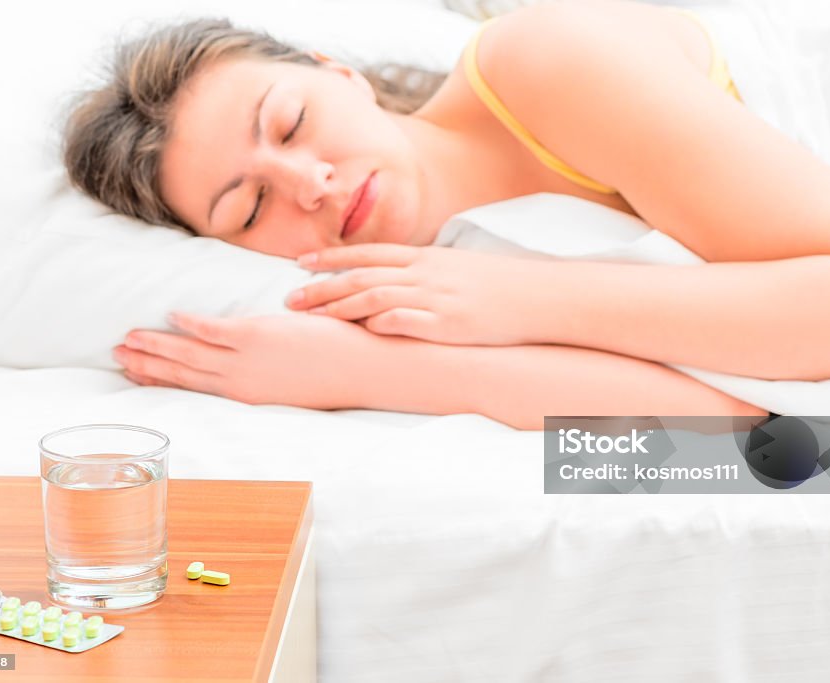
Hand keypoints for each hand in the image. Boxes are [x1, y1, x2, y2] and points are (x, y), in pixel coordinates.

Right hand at [113, 312, 371, 408]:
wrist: (361, 370)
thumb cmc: (336, 374)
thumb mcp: (293, 381)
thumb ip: (268, 372)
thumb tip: (258, 360)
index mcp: (248, 395)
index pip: (197, 388)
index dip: (164, 381)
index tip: (139, 377)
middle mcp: (240, 384)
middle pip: (182, 374)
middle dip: (147, 366)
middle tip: (117, 359)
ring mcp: (245, 361)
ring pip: (189, 354)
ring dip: (156, 347)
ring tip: (127, 341)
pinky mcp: (256, 337)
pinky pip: (213, 330)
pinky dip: (190, 324)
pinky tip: (171, 316)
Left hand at [286, 244, 540, 344]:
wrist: (539, 295)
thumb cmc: (499, 285)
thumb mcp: (456, 269)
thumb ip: (423, 272)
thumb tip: (394, 279)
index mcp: (425, 258)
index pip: (367, 254)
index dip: (330, 258)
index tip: (299, 263)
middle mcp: (425, 274)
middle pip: (362, 277)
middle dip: (321, 287)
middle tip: (289, 299)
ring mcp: (436, 299)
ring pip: (377, 297)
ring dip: (340, 307)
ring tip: (311, 317)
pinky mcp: (451, 324)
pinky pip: (410, 321)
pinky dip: (383, 323)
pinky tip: (362, 330)